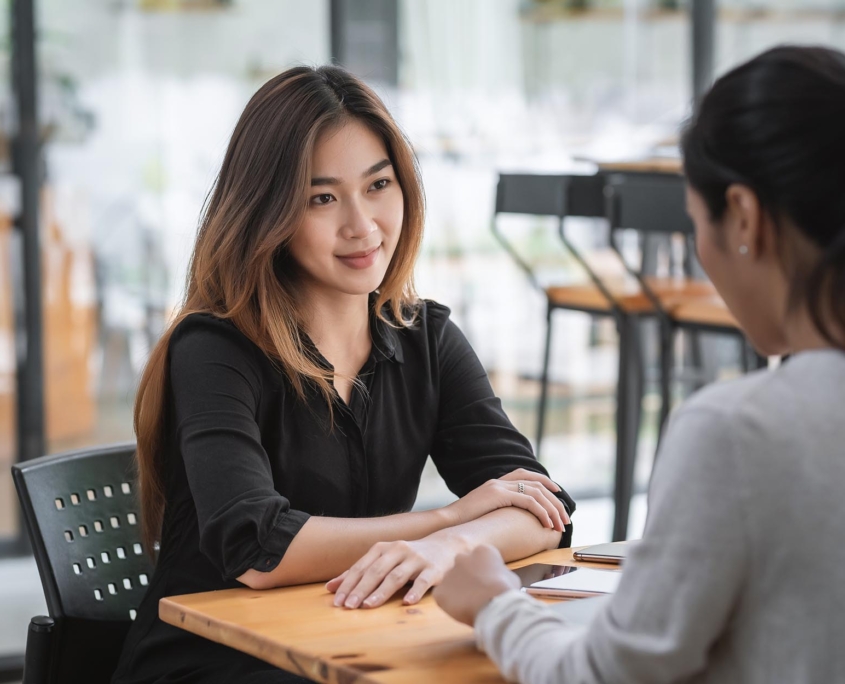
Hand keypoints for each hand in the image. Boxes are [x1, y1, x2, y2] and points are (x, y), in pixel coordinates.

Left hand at [326, 535, 457, 608]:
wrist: (445, 546)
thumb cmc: (408, 557)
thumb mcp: (383, 560)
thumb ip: (359, 573)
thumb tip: (330, 588)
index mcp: (383, 548)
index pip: (361, 567)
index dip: (348, 584)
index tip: (336, 601)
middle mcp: (398, 550)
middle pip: (376, 571)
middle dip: (360, 589)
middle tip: (348, 606)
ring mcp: (416, 559)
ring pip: (396, 576)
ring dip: (381, 592)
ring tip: (368, 606)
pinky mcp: (434, 569)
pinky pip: (423, 581)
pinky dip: (415, 591)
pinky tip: (406, 602)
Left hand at [434, 544, 519, 625]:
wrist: (493, 605)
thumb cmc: (505, 591)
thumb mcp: (511, 576)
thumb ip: (500, 573)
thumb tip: (499, 577)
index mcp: (481, 551)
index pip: (480, 558)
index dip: (485, 571)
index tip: (489, 582)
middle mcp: (461, 558)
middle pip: (462, 566)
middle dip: (467, 577)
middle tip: (476, 591)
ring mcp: (448, 574)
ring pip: (451, 581)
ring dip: (458, 590)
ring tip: (469, 603)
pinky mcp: (440, 591)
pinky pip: (443, 596)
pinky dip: (449, 603)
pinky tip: (461, 609)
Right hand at [445, 468, 569, 531]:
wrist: (447, 522)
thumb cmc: (464, 523)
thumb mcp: (483, 512)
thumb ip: (497, 509)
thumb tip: (511, 519)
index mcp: (496, 483)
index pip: (525, 475)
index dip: (544, 481)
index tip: (557, 492)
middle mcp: (499, 481)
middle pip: (536, 484)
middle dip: (554, 501)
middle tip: (565, 517)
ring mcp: (499, 487)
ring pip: (536, 493)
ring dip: (551, 509)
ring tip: (559, 524)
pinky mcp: (499, 495)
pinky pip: (528, 501)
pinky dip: (541, 512)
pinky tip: (547, 523)